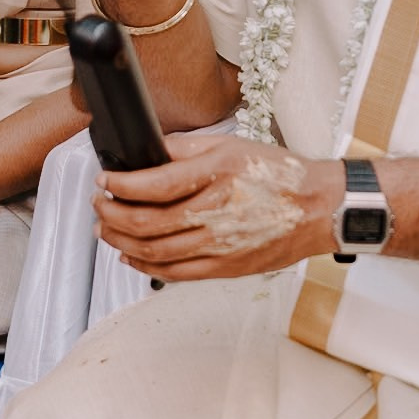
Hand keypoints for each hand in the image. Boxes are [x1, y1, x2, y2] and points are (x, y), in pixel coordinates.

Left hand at [96, 135, 341, 279]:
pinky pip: (175, 273)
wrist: (320, 208)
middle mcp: (215, 213)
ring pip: (154, 253)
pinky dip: (146, 267)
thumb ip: (185, 148)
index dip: (119, 184)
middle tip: (99, 205)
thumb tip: (147, 151)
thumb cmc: (279, 174)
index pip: (152, 185)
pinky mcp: (225, 268)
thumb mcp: (230, 144)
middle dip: (111, 215)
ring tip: (106, 229)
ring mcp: (220, 246)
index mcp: (216, 175)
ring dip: (121, 242)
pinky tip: (131, 256)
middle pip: (146, 223)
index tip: (103, 180)